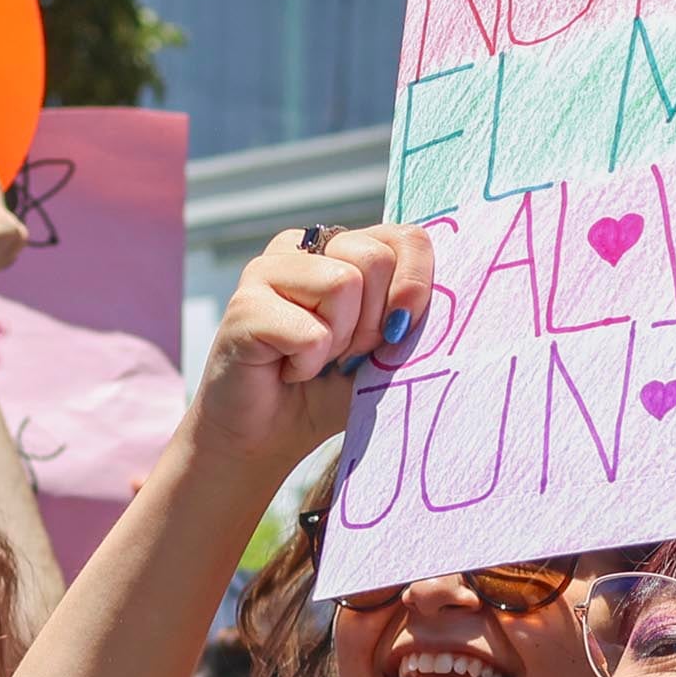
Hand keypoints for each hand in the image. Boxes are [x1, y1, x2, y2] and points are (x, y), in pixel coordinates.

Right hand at [195, 225, 435, 462]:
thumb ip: (410, 314)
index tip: (397, 333)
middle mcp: (302, 247)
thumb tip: (431, 295)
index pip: (406, 238)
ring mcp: (266, 270)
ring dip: (339, 341)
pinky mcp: (243, 306)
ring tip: (313, 358)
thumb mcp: (385, 351)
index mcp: (341, 248)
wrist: (266, 438)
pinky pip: (311, 332)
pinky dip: (308, 365)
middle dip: (374, 322)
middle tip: (344, 354)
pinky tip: (287, 370)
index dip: (415, 289)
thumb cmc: (327, 391)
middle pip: (375, 258)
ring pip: (342, 283)